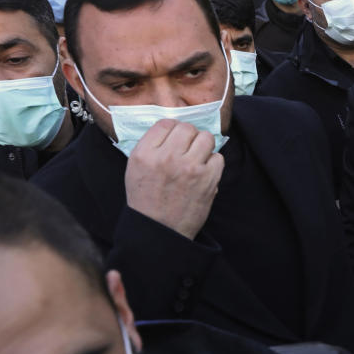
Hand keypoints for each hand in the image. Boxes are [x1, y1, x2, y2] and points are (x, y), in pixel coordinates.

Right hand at [124, 119, 223, 240]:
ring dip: (204, 146)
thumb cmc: (147, 200)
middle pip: (187, 128)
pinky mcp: (207, 179)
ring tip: (197, 158)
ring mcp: (189, 167)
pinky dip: (213, 163)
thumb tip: (174, 128)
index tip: (175, 139)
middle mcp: (166, 157)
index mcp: (144, 154)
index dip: (173, 129)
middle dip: (189, 136)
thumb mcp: (135, 169)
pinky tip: (204, 172)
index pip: (165, 123)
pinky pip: (218, 157)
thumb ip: (151, 146)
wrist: (159, 230)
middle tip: (188, 149)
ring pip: (206, 138)